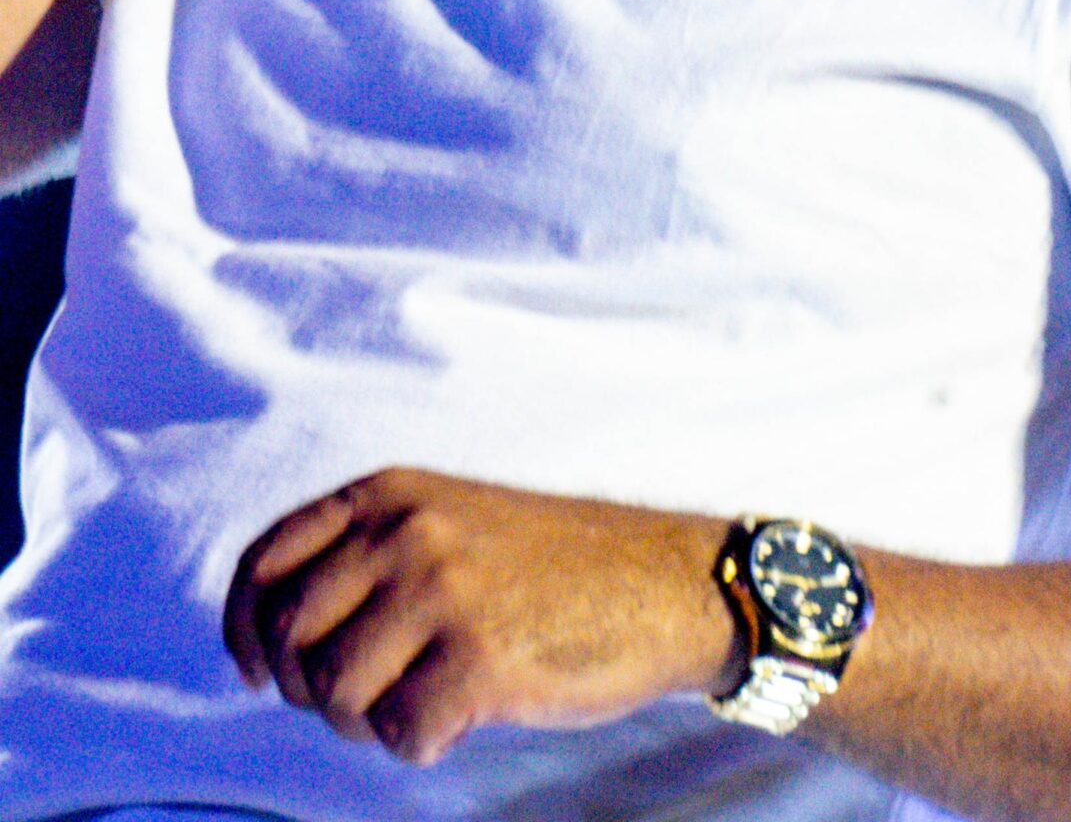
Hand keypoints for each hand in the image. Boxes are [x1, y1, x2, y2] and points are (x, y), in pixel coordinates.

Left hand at [223, 469, 737, 768]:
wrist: (660, 582)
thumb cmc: (549, 565)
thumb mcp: (446, 519)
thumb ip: (367, 553)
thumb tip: (271, 638)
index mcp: (389, 493)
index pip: (266, 562)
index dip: (244, 628)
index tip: (255, 671)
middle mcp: (404, 532)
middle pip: (288, 639)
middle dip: (310, 687)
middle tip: (365, 699)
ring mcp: (440, 593)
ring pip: (334, 693)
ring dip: (367, 721)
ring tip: (418, 705)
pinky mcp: (478, 660)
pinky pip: (398, 733)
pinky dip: (421, 743)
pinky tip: (461, 719)